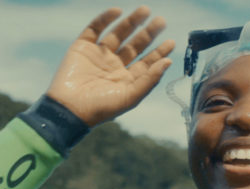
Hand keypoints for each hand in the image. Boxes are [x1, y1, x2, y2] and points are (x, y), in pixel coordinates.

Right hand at [46, 6, 174, 126]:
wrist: (69, 108)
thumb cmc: (102, 108)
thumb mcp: (131, 96)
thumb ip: (150, 79)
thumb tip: (168, 62)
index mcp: (128, 79)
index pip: (147, 62)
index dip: (159, 52)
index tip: (171, 42)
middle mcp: (115, 65)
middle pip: (136, 45)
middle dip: (149, 33)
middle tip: (161, 21)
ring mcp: (99, 55)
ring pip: (119, 34)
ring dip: (131, 22)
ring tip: (145, 10)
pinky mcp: (82, 47)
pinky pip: (95, 29)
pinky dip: (105, 19)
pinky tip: (117, 11)